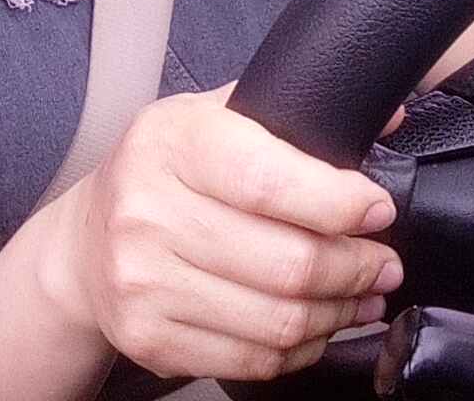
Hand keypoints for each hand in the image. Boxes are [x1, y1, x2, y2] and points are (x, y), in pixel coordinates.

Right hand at [40, 83, 402, 380]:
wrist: (82, 245)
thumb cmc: (162, 174)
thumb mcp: (207, 119)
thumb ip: (288, 114)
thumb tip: (391, 114)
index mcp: (170, 143)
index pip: (270, 182)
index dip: (340, 203)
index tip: (377, 209)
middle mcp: (146, 212)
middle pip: (288, 263)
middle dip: (357, 267)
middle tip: (382, 262)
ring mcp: (143, 281)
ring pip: (279, 321)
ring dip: (338, 313)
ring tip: (359, 295)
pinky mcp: (149, 337)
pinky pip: (253, 360)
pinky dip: (300, 349)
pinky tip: (314, 326)